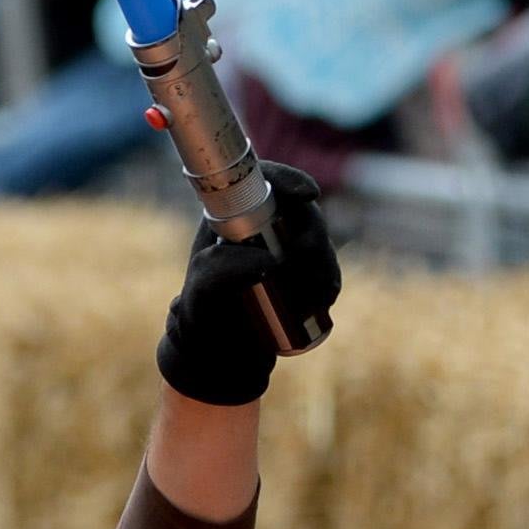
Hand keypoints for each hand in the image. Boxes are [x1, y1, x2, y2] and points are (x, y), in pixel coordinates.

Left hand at [158, 161, 339, 405]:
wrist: (219, 349)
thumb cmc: (202, 315)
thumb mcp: (199, 294)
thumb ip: (217, 274)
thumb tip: (268, 261)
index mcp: (231, 217)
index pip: (262, 182)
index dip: (288, 179)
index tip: (307, 195)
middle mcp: (262, 227)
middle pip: (301, 212)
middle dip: (312, 236)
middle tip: (303, 261)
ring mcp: (286, 248)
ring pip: (318, 241)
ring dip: (322, 264)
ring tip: (308, 295)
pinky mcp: (304, 272)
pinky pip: (328, 268)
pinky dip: (329, 283)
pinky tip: (321, 301)